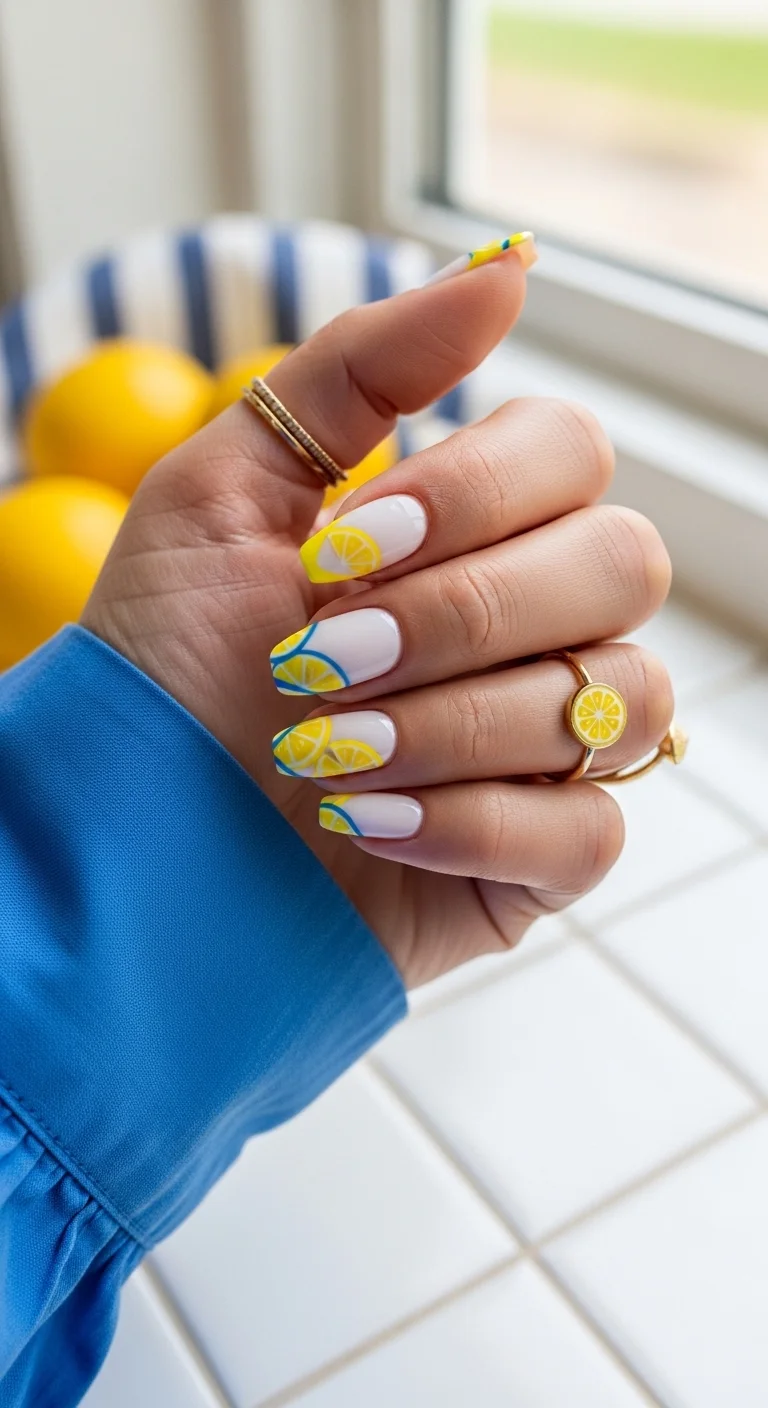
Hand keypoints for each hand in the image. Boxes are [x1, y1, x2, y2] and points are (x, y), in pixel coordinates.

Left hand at [82, 248, 671, 988]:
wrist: (131, 823)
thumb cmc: (173, 655)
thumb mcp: (226, 486)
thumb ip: (362, 370)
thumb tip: (508, 265)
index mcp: (476, 524)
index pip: (573, 457)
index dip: (476, 496)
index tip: (342, 549)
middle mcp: (539, 620)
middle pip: (624, 566)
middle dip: (462, 613)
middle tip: (326, 657)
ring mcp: (553, 739)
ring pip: (617, 699)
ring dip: (449, 725)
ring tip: (327, 754)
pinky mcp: (544, 854)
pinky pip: (590, 830)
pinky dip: (472, 827)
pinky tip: (371, 824)